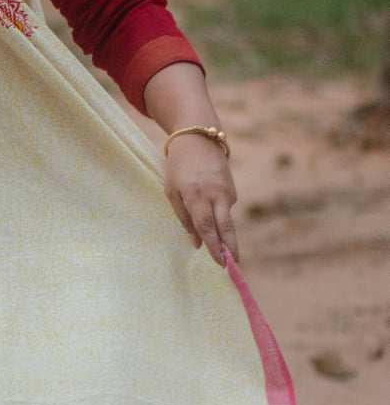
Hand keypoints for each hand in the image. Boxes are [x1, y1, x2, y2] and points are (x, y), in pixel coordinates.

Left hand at [164, 134, 238, 264]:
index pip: (206, 226)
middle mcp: (215, 193)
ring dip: (226, 237)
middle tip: (233, 266)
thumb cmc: (178, 168)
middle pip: (225, 226)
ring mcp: (226, 190)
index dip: (213, 246)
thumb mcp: (172, 192)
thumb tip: (196, 243)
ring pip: (227, 220)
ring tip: (227, 254)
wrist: (199, 138)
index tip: (219, 263)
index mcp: (196, 194)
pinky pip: (225, 209)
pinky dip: (219, 216)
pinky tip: (212, 212)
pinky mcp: (232, 189)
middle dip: (230, 248)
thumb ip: (184, 218)